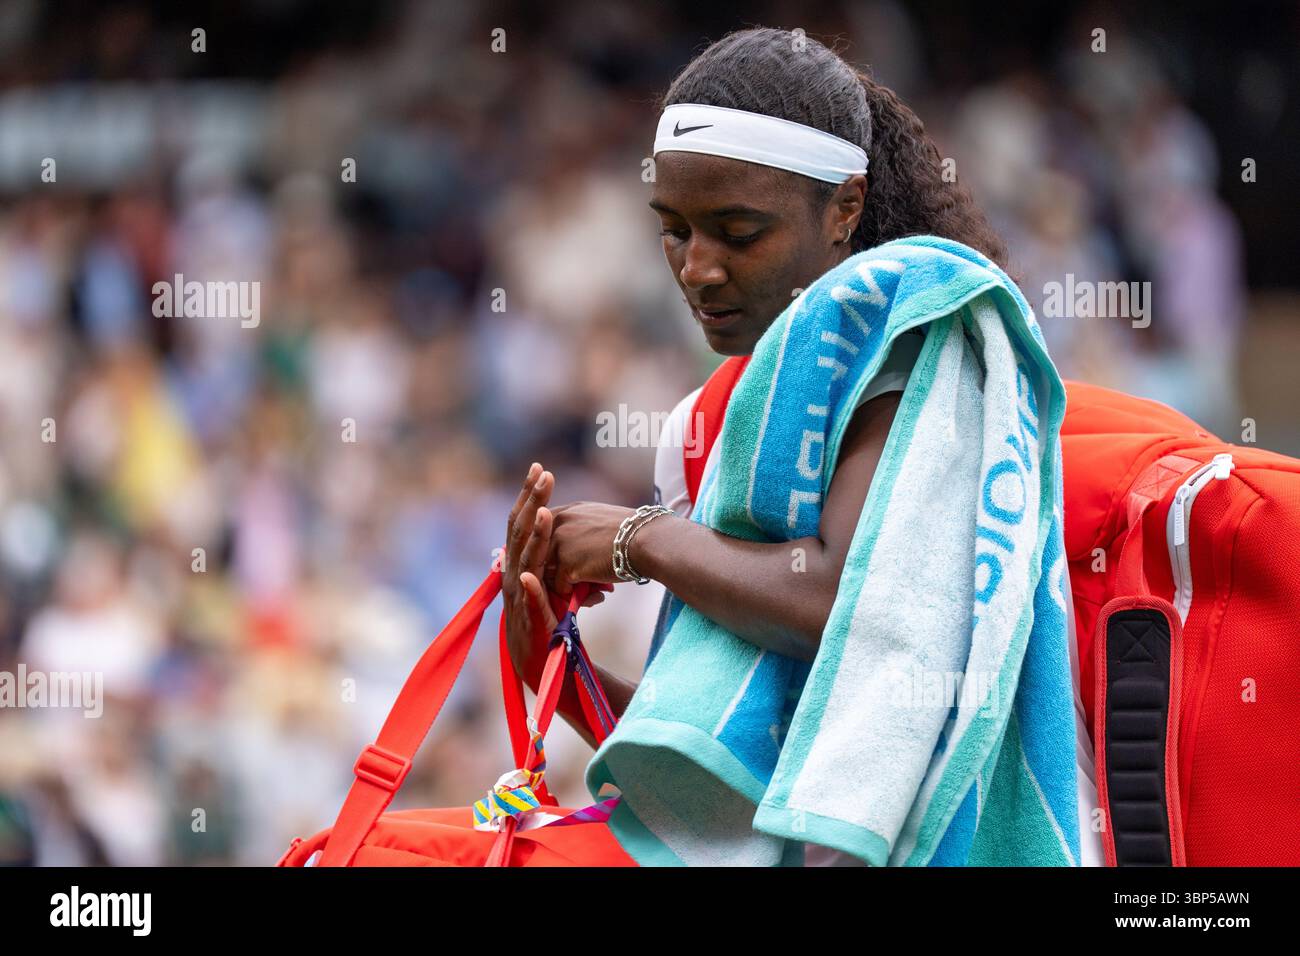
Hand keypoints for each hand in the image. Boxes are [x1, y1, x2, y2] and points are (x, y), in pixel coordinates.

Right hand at [501, 464, 608, 687]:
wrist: (537, 661)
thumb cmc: (546, 618)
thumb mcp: (556, 580)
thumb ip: (561, 558)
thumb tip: (571, 528)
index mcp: (519, 562)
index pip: (521, 521)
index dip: (529, 496)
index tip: (540, 468)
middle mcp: (514, 573)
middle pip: (519, 531)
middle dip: (531, 502)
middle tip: (543, 473)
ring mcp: (519, 596)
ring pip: (526, 561)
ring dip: (533, 537)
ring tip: (543, 512)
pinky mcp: (529, 620)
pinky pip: (529, 602)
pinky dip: (531, 588)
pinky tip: (532, 574)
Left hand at [543, 501, 637, 593]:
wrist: (646, 539)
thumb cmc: (631, 533)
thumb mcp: (599, 519)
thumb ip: (581, 528)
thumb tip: (576, 548)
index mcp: (566, 512)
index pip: (542, 535)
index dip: (549, 553)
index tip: (554, 566)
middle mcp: (558, 524)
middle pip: (540, 555)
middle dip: (552, 572)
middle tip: (571, 584)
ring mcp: (560, 543)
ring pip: (548, 573)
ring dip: (563, 585)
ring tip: (585, 592)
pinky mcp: (567, 565)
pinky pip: (561, 587)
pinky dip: (575, 595)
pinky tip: (592, 595)